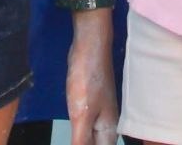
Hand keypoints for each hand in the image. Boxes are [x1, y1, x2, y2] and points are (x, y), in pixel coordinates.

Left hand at [66, 19, 118, 143]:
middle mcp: (108, 126)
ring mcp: (100, 114)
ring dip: (81, 141)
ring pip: (92, 138)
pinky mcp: (91, 104)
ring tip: (72, 136)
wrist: (90, 46)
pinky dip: (79, 133)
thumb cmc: (87, 79)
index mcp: (109, 132)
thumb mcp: (81, 115)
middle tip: (73, 135)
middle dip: (84, 144)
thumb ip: (81, 141)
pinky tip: (73, 133)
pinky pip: (87, 126)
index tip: (76, 140)